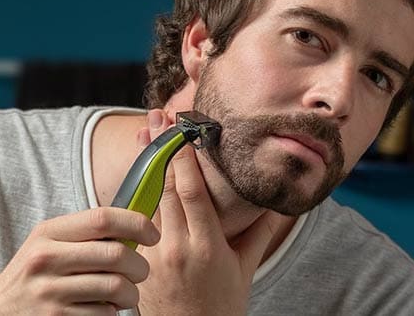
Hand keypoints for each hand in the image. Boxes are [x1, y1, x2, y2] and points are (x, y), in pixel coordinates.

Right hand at [0, 207, 159, 314]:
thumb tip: (134, 227)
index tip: (152, 234)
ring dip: (131, 293)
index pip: (103, 218)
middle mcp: (46, 259)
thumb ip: (85, 234)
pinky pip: (105, 314)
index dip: (136, 223)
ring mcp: (49, 293)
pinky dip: (112, 312)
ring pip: (116, 288)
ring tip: (126, 293)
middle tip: (140, 271)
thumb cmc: (33, 275)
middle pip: (116, 255)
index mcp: (48, 233)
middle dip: (140, 265)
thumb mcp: (48, 244)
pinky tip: (104, 308)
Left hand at [136, 109, 280, 315]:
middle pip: (166, 187)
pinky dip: (134, 189)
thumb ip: (260, 234)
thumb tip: (280, 205)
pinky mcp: (138, 261)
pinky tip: (134, 167)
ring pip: (145, 197)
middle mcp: (177, 247)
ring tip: (143, 130)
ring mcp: (153, 255)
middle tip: (160, 117)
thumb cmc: (222, 307)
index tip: (186, 130)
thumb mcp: (245, 270)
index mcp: (208, 246)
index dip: (187, 157)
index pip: (193, 191)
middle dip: (162, 148)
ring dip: (143, 162)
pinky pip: (133, 219)